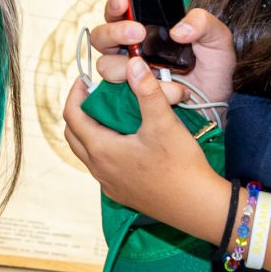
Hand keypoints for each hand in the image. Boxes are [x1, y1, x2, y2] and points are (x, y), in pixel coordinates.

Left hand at [63, 56, 230, 239]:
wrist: (199, 208)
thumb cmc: (182, 166)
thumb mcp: (164, 124)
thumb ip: (147, 91)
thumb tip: (134, 63)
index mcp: (102, 150)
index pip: (72, 115)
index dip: (75, 93)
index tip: (86, 78)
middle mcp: (98, 169)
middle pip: (73, 134)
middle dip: (80, 111)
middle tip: (96, 94)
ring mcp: (108, 184)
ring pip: (86, 151)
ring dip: (91, 130)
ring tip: (112, 113)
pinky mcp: (120, 193)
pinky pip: (100, 165)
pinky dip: (103, 147)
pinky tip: (127, 139)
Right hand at [87, 0, 235, 106]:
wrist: (215, 104)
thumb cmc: (212, 68)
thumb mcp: (217, 38)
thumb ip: (202, 22)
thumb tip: (178, 31)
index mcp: (144, 29)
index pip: (117, 13)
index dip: (113, 7)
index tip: (123, 2)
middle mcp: (129, 50)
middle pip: (101, 37)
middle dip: (115, 33)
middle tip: (139, 33)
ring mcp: (126, 74)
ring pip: (107, 67)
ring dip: (132, 70)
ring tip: (167, 74)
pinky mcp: (128, 97)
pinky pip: (123, 94)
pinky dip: (146, 93)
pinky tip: (173, 92)